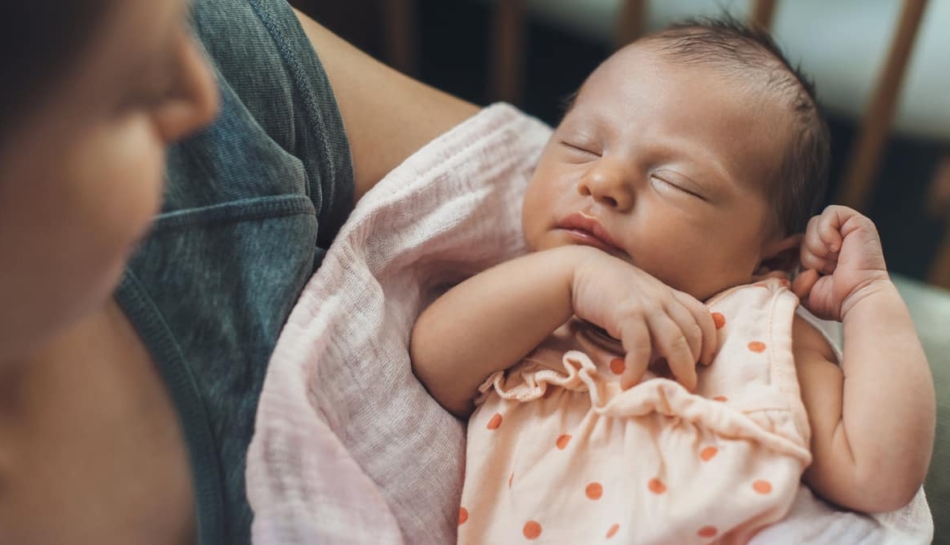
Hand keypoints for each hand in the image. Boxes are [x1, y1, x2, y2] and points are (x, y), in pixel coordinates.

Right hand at [569, 248, 716, 390]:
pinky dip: (638, 368)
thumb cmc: (607, 288)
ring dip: (679, 369)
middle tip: (690, 384)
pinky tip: (630, 382)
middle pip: (693, 332)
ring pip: (675, 341)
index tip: (706, 360)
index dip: (710, 339)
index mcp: (668, 294)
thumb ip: (654, 314)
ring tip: (673, 389)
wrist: (578, 271)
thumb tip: (663, 348)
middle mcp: (663, 298)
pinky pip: (641, 347)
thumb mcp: (639, 296)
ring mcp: (646, 305)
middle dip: (695, 362)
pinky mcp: (627, 313)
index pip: (701, 315)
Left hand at [792, 205, 889, 320]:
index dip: (804, 259)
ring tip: (835, 261)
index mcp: (826, 252)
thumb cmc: (836, 299)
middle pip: (805, 233)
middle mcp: (838, 239)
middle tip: (830, 269)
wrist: (857, 299)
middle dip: (810, 255)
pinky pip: (830, 213)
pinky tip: (837, 248)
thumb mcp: (806, 289)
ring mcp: (848, 229)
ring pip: (814, 223)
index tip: (818, 276)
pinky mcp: (858, 222)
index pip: (800, 242)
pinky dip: (827, 232)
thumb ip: (795, 275)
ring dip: (818, 247)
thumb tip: (799, 266)